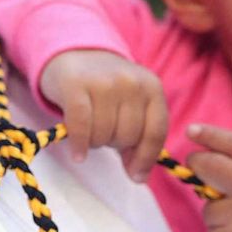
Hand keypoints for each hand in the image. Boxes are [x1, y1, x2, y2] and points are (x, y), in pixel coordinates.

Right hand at [39, 49, 168, 180]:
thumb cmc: (106, 89)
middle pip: (128, 136)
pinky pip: (81, 125)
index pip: (156, 131)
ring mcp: (104, 81)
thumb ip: (138, 139)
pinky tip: (78, 155)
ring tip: (91, 130)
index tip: (136, 175)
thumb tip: (138, 177)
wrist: (75, 54)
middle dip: (115, 144)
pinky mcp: (76, 85)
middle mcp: (131, 81)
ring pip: (104, 134)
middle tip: (104, 134)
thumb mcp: (130, 106)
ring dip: (95, 142)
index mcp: (152, 86)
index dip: (146, 157)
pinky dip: (80, 145)